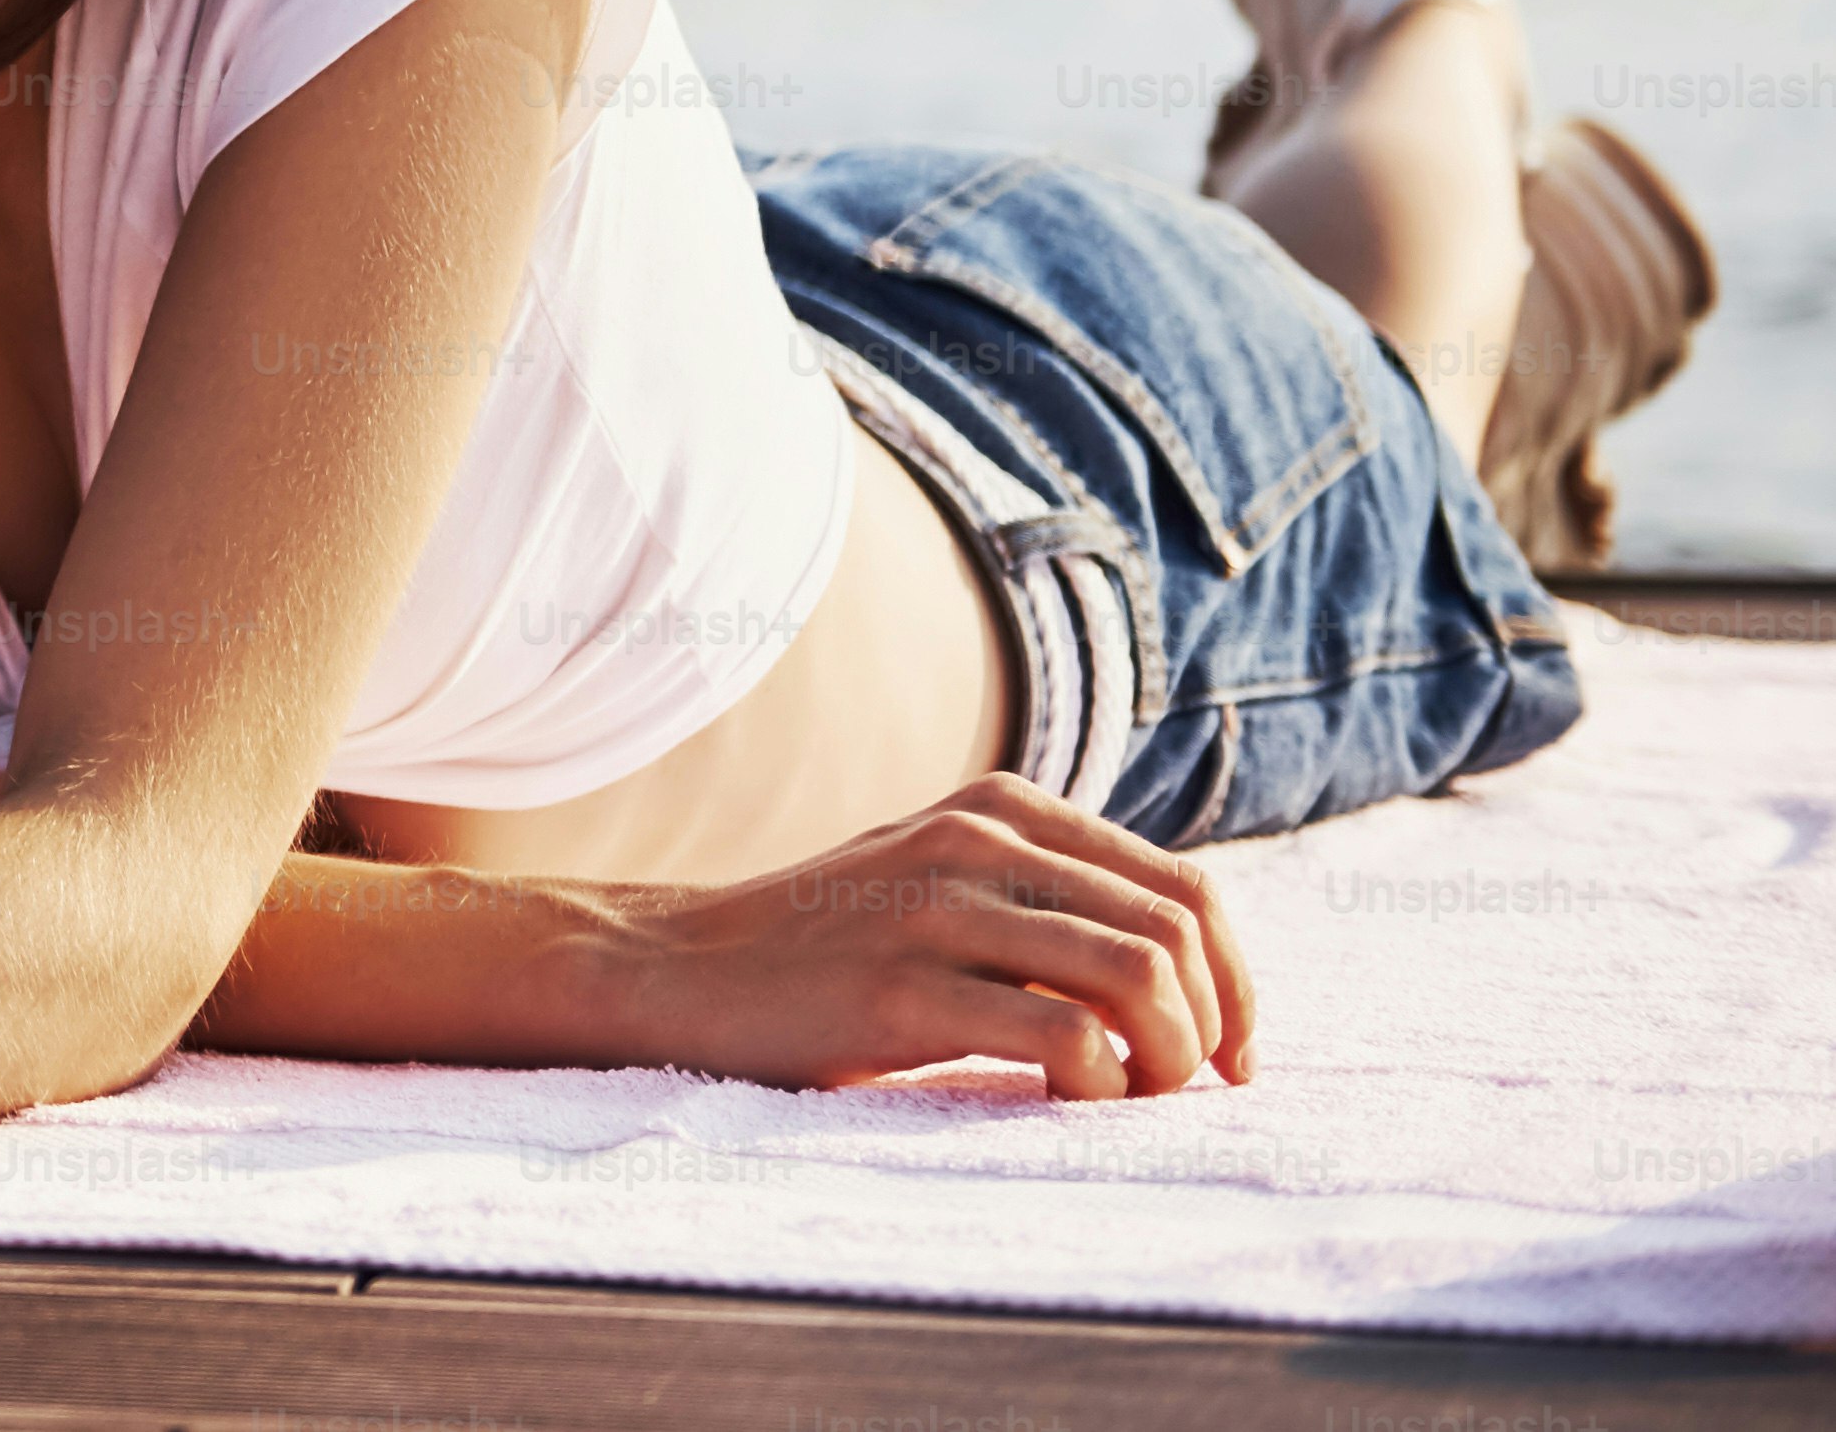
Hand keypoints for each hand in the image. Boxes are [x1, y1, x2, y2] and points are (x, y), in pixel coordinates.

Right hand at [596, 773, 1259, 1097]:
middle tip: (1182, 1092)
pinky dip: (1098, 1087)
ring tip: (1129, 1100)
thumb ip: (1039, 895)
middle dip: (1214, 1030)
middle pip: (1180, 935)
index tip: (1231, 1058)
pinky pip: (1067, 1040)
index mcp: (1002, 810)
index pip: (1187, 891)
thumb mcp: (936, 880)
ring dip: (1169, 1063)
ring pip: (1141, 979)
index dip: (1239, 985)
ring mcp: (937, 910)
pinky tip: (1062, 1104)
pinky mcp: (901, 991)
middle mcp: (977, 842)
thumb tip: (1186, 977)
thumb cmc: (819, 948)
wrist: (675, 970)